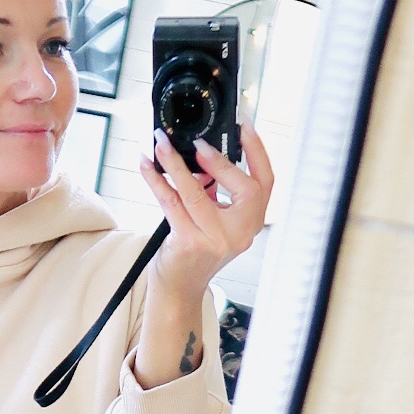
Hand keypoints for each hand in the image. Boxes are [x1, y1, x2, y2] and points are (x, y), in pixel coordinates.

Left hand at [140, 124, 274, 301]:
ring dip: (175, 163)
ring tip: (162, 144)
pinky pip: (172, 203)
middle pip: (242, 186)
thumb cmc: (194, 252)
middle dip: (219, 160)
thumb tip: (198, 158)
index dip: (258, 151)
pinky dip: (156, 180)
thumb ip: (213, 191)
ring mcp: (216, 239)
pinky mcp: (190, 242)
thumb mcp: (213, 218)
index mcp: (251, 222)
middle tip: (197, 142)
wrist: (179, 288)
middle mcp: (240, 232)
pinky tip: (147, 166)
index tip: (245, 125)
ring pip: (197, 192)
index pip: (266, 181)